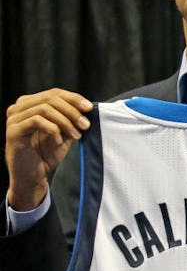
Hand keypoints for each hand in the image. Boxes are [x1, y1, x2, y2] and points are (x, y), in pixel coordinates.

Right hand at [6, 89, 91, 210]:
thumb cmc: (47, 154)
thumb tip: (86, 107)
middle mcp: (18, 108)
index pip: (54, 93)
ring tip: (76, 136)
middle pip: (50, 98)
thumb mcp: (63, 132)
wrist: (33, 177)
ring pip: (44, 109)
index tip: (89, 108)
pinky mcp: (13, 132)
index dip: (73, 98)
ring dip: (65, 122)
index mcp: (30, 104)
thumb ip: (70, 118)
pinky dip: (53, 130)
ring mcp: (14, 119)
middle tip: (85, 125)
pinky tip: (59, 142)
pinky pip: (36, 121)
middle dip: (72, 111)